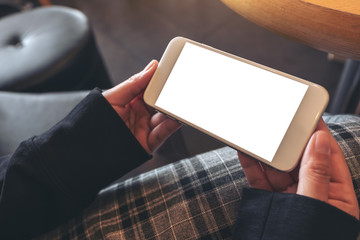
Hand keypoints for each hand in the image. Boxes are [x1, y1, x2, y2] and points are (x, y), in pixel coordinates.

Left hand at [103, 60, 181, 153]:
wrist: (85, 149)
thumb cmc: (94, 121)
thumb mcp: (112, 98)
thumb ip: (134, 83)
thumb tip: (152, 67)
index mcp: (131, 101)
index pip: (150, 88)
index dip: (161, 81)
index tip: (171, 72)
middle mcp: (140, 114)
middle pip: (160, 103)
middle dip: (170, 96)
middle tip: (180, 87)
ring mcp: (144, 128)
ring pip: (164, 118)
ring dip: (173, 111)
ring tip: (181, 102)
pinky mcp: (148, 143)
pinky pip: (163, 133)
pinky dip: (172, 126)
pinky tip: (177, 118)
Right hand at [238, 119, 358, 218]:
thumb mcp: (315, 207)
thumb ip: (315, 175)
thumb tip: (318, 141)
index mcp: (336, 197)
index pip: (329, 157)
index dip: (318, 134)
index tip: (307, 115)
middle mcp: (313, 195)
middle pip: (301, 160)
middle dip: (288, 141)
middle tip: (277, 122)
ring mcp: (291, 199)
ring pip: (278, 169)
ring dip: (268, 152)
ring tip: (257, 134)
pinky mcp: (271, 204)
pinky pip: (261, 181)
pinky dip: (253, 166)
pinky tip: (246, 153)